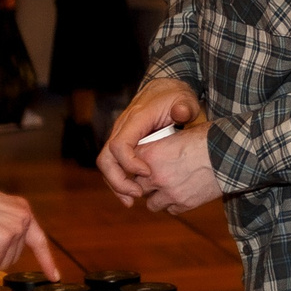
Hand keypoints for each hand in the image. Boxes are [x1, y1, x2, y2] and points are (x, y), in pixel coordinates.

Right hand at [0, 177, 59, 275]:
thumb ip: (3, 228)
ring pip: (1, 263)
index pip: (39, 240)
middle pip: (13, 257)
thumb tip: (2, 252)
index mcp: (21, 209)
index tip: (55, 277)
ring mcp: (14, 230)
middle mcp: (23, 218)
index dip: (46, 261)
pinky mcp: (2, 241)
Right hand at [98, 78, 204, 204]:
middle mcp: (121, 128)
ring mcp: (119, 136)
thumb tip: (180, 113)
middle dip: (118, 180)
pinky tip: (131, 194)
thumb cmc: (175, 97)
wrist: (164, 89)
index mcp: (135, 118)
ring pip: (106, 164)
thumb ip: (184, 107)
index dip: (130, 163)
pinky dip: (119, 180)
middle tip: (138, 195)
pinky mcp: (122, 144)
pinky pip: (114, 164)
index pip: (120, 144)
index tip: (148, 173)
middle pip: (106, 158)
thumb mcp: (184, 99)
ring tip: (132, 201)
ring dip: (116, 185)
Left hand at [130, 123, 223, 215]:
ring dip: (157, 197)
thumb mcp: (179, 135)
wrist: (231, 154)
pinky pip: (170, 210)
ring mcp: (169, 193)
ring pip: (151, 203)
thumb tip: (154, 149)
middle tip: (157, 175)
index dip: (135, 164)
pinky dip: (174, 204)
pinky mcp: (183, 204)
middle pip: (137, 185)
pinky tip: (184, 192)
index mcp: (151, 154)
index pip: (129, 164)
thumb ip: (161, 145)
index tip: (142, 164)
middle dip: (145, 182)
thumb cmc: (208, 138)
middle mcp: (155, 176)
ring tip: (170, 187)